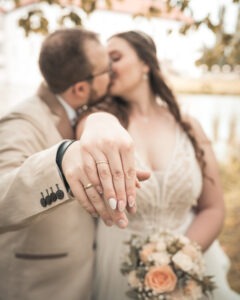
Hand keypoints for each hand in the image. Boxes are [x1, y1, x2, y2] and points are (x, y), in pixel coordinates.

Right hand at [62, 112, 149, 227]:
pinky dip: (93, 185)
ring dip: (107, 194)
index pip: (129, 171)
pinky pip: (88, 172)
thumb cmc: (117, 141)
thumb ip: (133, 165)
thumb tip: (147, 178)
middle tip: (122, 211)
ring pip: (102, 176)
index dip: (130, 189)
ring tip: (111, 209)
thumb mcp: (126, 150)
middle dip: (119, 194)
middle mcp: (110, 144)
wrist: (98, 123)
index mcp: (126, 144)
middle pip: (116, 175)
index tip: (131, 205)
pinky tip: (98, 197)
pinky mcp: (83, 150)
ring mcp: (95, 148)